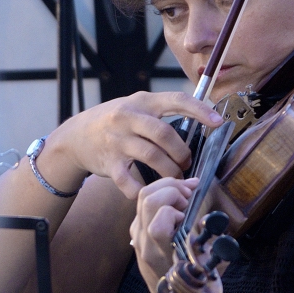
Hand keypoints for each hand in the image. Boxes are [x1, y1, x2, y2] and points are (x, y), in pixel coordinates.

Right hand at [44, 91, 223, 198]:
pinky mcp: (108, 162)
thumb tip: (201, 118)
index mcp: (142, 102)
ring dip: (169, 171)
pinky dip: (140, 190)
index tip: (219, 122)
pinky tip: (147, 192)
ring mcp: (117, 140)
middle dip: (182, 152)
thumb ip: (161, 112)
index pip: (177, 100)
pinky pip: (128, 181)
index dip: (200, 110)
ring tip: (175, 177)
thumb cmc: (115, 122)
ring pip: (152, 157)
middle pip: (165, 134)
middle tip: (187, 163)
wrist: (75, 137)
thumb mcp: (136, 107)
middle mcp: (128, 118)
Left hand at [130, 177, 200, 292]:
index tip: (190, 211)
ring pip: (141, 198)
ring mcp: (137, 237)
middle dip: (171, 188)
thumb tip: (207, 213)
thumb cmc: (198, 280)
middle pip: (147, 200)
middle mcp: (144, 243)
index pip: (159, 220)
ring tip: (184, 193)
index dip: (177, 209)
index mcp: (160, 253)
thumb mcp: (208, 260)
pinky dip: (159, 195)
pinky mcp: (136, 233)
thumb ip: (205, 236)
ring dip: (165, 188)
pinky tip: (175, 200)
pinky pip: (142, 206)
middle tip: (189, 195)